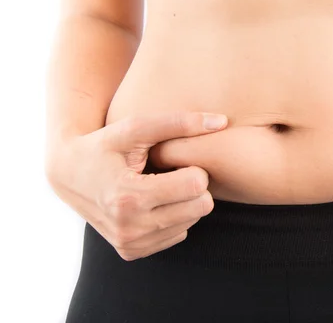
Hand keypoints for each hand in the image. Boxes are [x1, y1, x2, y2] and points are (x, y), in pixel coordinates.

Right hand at [45, 111, 227, 260]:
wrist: (69, 175)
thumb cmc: (105, 145)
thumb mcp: (136, 128)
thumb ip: (179, 122)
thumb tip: (222, 121)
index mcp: (129, 197)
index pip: (197, 186)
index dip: (194, 168)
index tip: (177, 161)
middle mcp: (129, 227)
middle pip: (201, 207)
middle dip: (193, 187)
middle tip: (173, 173)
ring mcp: (130, 243)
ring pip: (192, 222)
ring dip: (183, 202)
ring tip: (159, 185)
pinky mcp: (132, 252)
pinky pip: (179, 235)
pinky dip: (172, 217)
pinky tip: (152, 202)